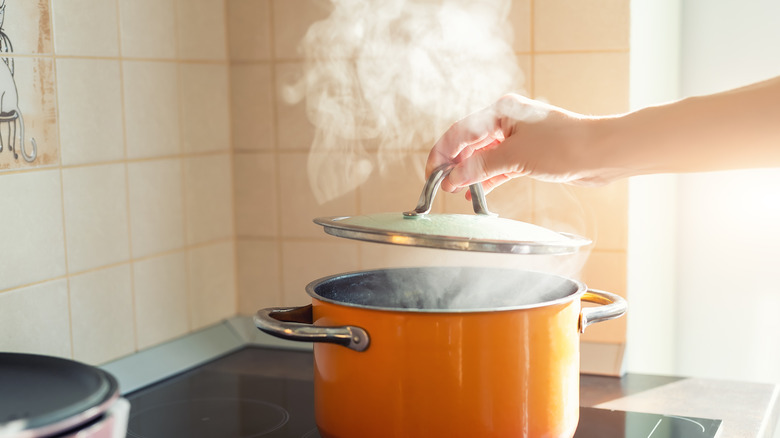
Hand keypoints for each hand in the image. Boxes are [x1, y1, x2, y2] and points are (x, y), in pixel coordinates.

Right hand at [426, 94, 622, 196]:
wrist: (601, 154)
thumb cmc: (565, 145)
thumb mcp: (515, 157)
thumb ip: (481, 167)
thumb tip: (454, 178)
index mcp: (501, 111)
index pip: (461, 132)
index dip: (443, 153)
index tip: (432, 173)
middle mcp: (507, 122)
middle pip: (469, 143)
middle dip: (454, 164)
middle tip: (440, 185)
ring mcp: (517, 139)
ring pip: (483, 156)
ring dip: (469, 173)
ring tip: (454, 191)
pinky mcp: (528, 155)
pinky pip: (498, 166)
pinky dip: (486, 178)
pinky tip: (475, 191)